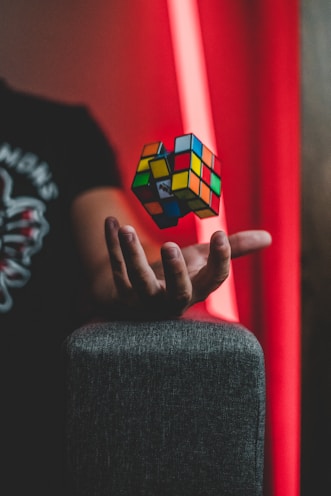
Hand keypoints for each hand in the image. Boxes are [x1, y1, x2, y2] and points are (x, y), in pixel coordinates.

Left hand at [104, 216, 270, 318]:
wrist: (141, 294)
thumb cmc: (178, 275)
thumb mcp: (203, 260)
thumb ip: (232, 249)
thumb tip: (268, 237)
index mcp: (196, 290)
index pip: (213, 281)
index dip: (220, 261)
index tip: (220, 235)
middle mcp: (171, 300)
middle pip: (176, 294)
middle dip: (175, 272)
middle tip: (171, 246)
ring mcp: (143, 299)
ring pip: (137, 282)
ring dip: (132, 255)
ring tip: (127, 229)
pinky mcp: (121, 292)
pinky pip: (116, 269)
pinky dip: (111, 246)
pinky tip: (110, 221)